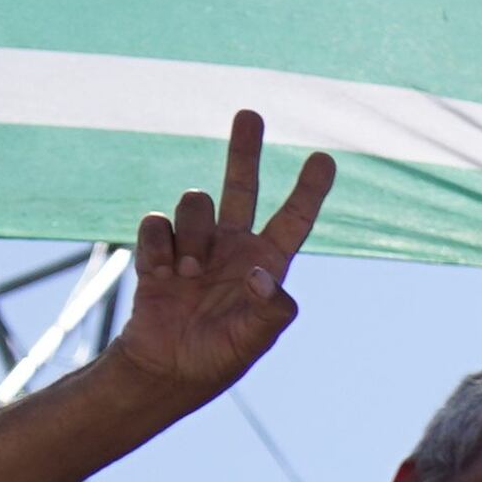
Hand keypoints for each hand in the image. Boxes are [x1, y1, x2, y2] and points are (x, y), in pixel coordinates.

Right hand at [105, 114, 333, 412]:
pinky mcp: (160, 249)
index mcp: (267, 263)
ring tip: (190, 274)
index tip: (325, 158)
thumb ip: (268, 309)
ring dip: (192, 234)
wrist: (167, 367)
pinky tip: (163, 276)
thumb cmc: (220, 356)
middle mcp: (234, 246)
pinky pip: (156, 224)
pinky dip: (158, 248)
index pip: (294, 219)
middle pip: (241, 187)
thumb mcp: (254, 339)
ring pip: (194, 203)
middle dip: (244, 151)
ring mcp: (196, 244)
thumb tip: (260, 273)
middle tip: (250, 113)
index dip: (309, 190)